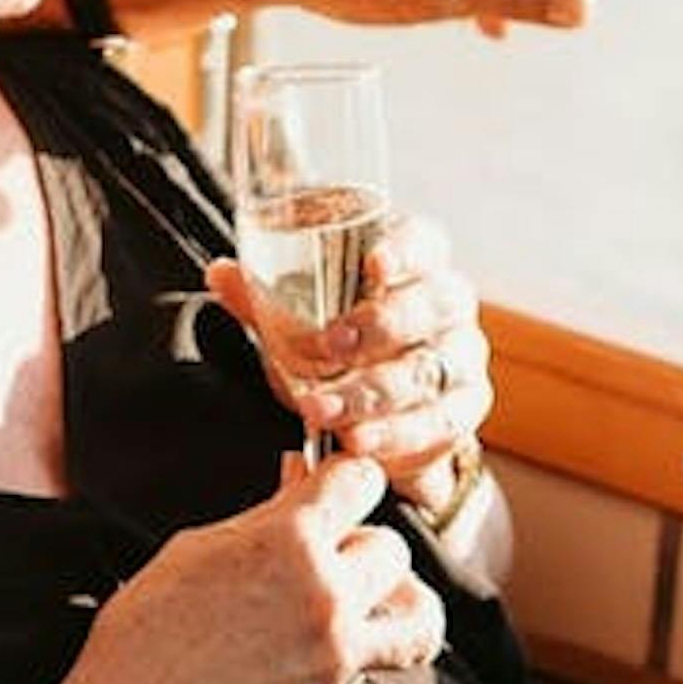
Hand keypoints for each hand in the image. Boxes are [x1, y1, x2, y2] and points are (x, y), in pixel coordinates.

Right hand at [77, 451, 446, 683]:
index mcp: (286, 541)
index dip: (346, 480)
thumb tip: (299, 478)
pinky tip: (326, 643)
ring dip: (396, 599)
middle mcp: (325, 592)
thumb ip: (263, 518)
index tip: (333, 489)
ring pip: (418, 609)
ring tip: (363, 600)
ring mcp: (336, 650)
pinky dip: (368, 646)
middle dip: (359, 545)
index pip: (360, 480)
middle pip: (391, 546)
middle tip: (325, 555)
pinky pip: (383, 658)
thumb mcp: (196, 552)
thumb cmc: (146, 634)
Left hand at [212, 215, 490, 520]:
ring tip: (321, 409)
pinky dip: (393, 435)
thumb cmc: (343, 346)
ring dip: (371, 392)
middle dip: (381, 326)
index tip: (374, 263)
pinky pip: (436, 423)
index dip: (404, 249)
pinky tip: (357, 441)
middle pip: (435, 304)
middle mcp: (448, 305)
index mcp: (416, 264)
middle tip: (331, 345)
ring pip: (428, 371)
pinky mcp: (461, 412)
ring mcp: (461, 360)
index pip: (424, 242)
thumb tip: (221, 273)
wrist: (385, 416)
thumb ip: (265, 298)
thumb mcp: (302, 319)